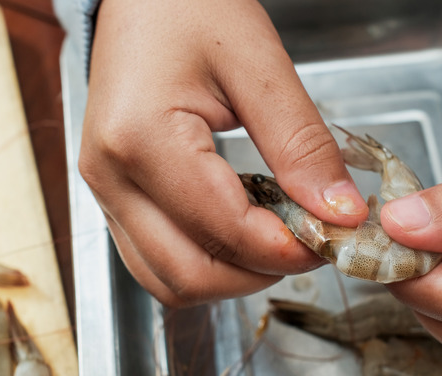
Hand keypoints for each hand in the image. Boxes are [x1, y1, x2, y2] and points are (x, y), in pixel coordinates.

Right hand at [80, 0, 366, 305]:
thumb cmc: (189, 7)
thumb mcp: (258, 65)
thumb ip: (300, 145)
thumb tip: (338, 214)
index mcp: (141, 139)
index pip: (225, 230)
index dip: (288, 248)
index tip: (333, 236)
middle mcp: (110, 177)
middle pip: (190, 276)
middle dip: (259, 273)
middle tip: (309, 244)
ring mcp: (103, 191)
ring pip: (168, 281)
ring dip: (229, 276)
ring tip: (275, 239)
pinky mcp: (111, 195)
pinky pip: (155, 259)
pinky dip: (203, 261)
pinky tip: (238, 231)